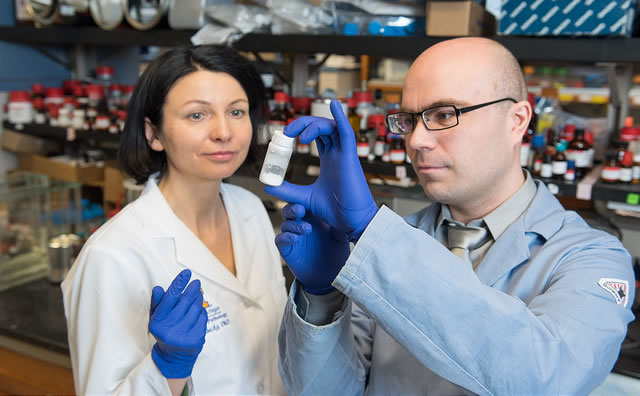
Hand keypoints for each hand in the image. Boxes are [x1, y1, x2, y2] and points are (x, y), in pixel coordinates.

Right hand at [149, 269, 206, 377]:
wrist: (173, 356)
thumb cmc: (165, 330)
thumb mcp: (156, 317)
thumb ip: (158, 302)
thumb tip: (159, 288)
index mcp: (158, 322)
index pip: (169, 299)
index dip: (178, 284)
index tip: (186, 273)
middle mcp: (169, 330)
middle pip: (185, 302)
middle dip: (192, 290)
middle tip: (196, 283)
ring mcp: (183, 336)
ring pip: (195, 309)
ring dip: (198, 300)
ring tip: (197, 296)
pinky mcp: (196, 340)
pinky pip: (202, 318)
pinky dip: (201, 312)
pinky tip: (198, 312)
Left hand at [264, 99, 377, 241]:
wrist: (350, 222)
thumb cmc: (334, 211)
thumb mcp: (304, 197)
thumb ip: (287, 190)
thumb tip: (268, 185)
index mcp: (329, 159)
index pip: (315, 135)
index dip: (301, 130)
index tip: (284, 136)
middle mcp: (337, 153)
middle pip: (321, 127)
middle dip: (303, 124)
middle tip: (287, 133)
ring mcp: (345, 154)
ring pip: (331, 127)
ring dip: (313, 124)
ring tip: (299, 136)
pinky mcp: (351, 158)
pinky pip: (348, 132)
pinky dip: (341, 117)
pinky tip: (334, 106)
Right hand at [276, 203, 349, 294]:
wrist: (332, 275)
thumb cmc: (336, 252)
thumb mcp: (340, 235)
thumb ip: (337, 222)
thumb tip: (339, 208)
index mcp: (312, 216)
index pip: (302, 202)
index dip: (300, 197)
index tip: (304, 196)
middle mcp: (300, 224)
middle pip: (289, 210)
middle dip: (293, 208)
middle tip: (301, 210)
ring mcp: (293, 236)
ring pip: (285, 224)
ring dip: (294, 225)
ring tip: (307, 229)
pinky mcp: (287, 250)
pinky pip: (280, 240)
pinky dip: (286, 237)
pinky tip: (295, 238)